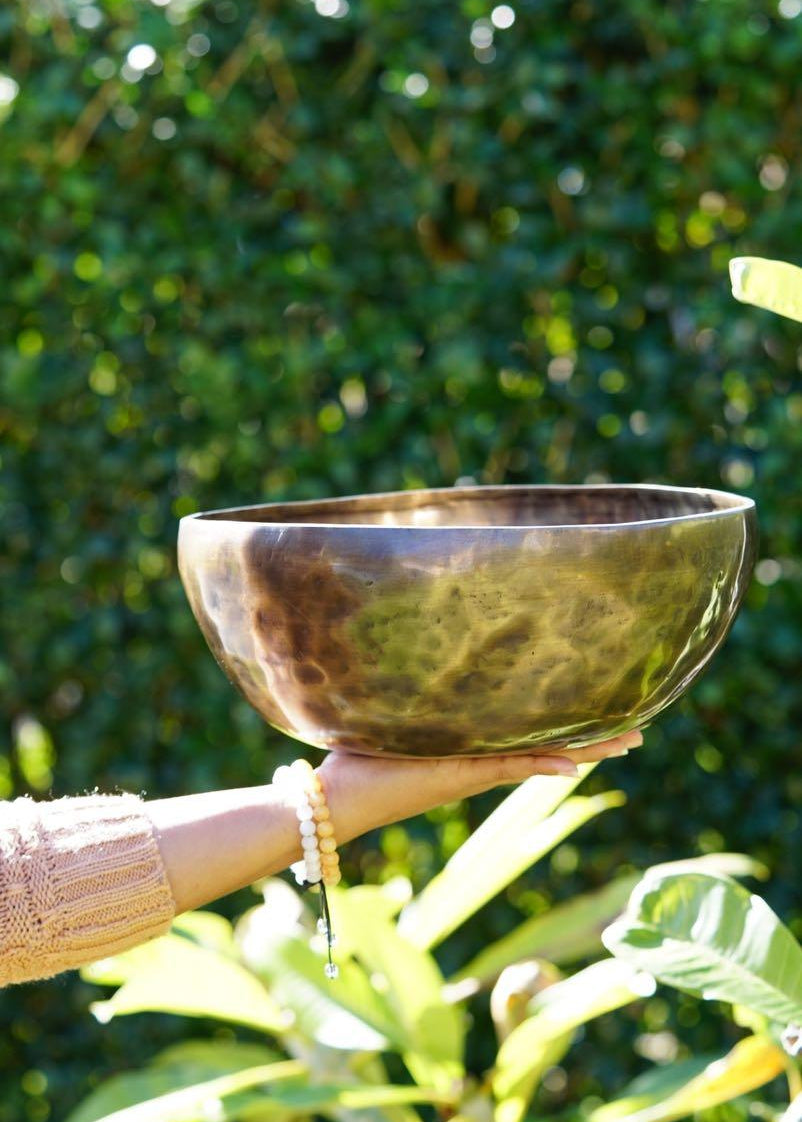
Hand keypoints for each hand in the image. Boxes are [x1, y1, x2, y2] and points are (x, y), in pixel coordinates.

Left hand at [318, 729, 642, 844]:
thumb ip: (414, 697)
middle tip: (638, 730)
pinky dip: (541, 762)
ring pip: (542, 756)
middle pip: (552, 748)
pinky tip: (574, 763)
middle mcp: (480, 763)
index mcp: (470, 749)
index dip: (569, 726)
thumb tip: (418, 656)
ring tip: (626, 741)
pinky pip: (509, 765)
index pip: (532, 735)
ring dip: (584, 749)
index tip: (603, 713)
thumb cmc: (355, 759)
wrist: (335, 801)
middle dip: (594, 740)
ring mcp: (473, 771)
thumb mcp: (394, 720)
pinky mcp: (457, 774)